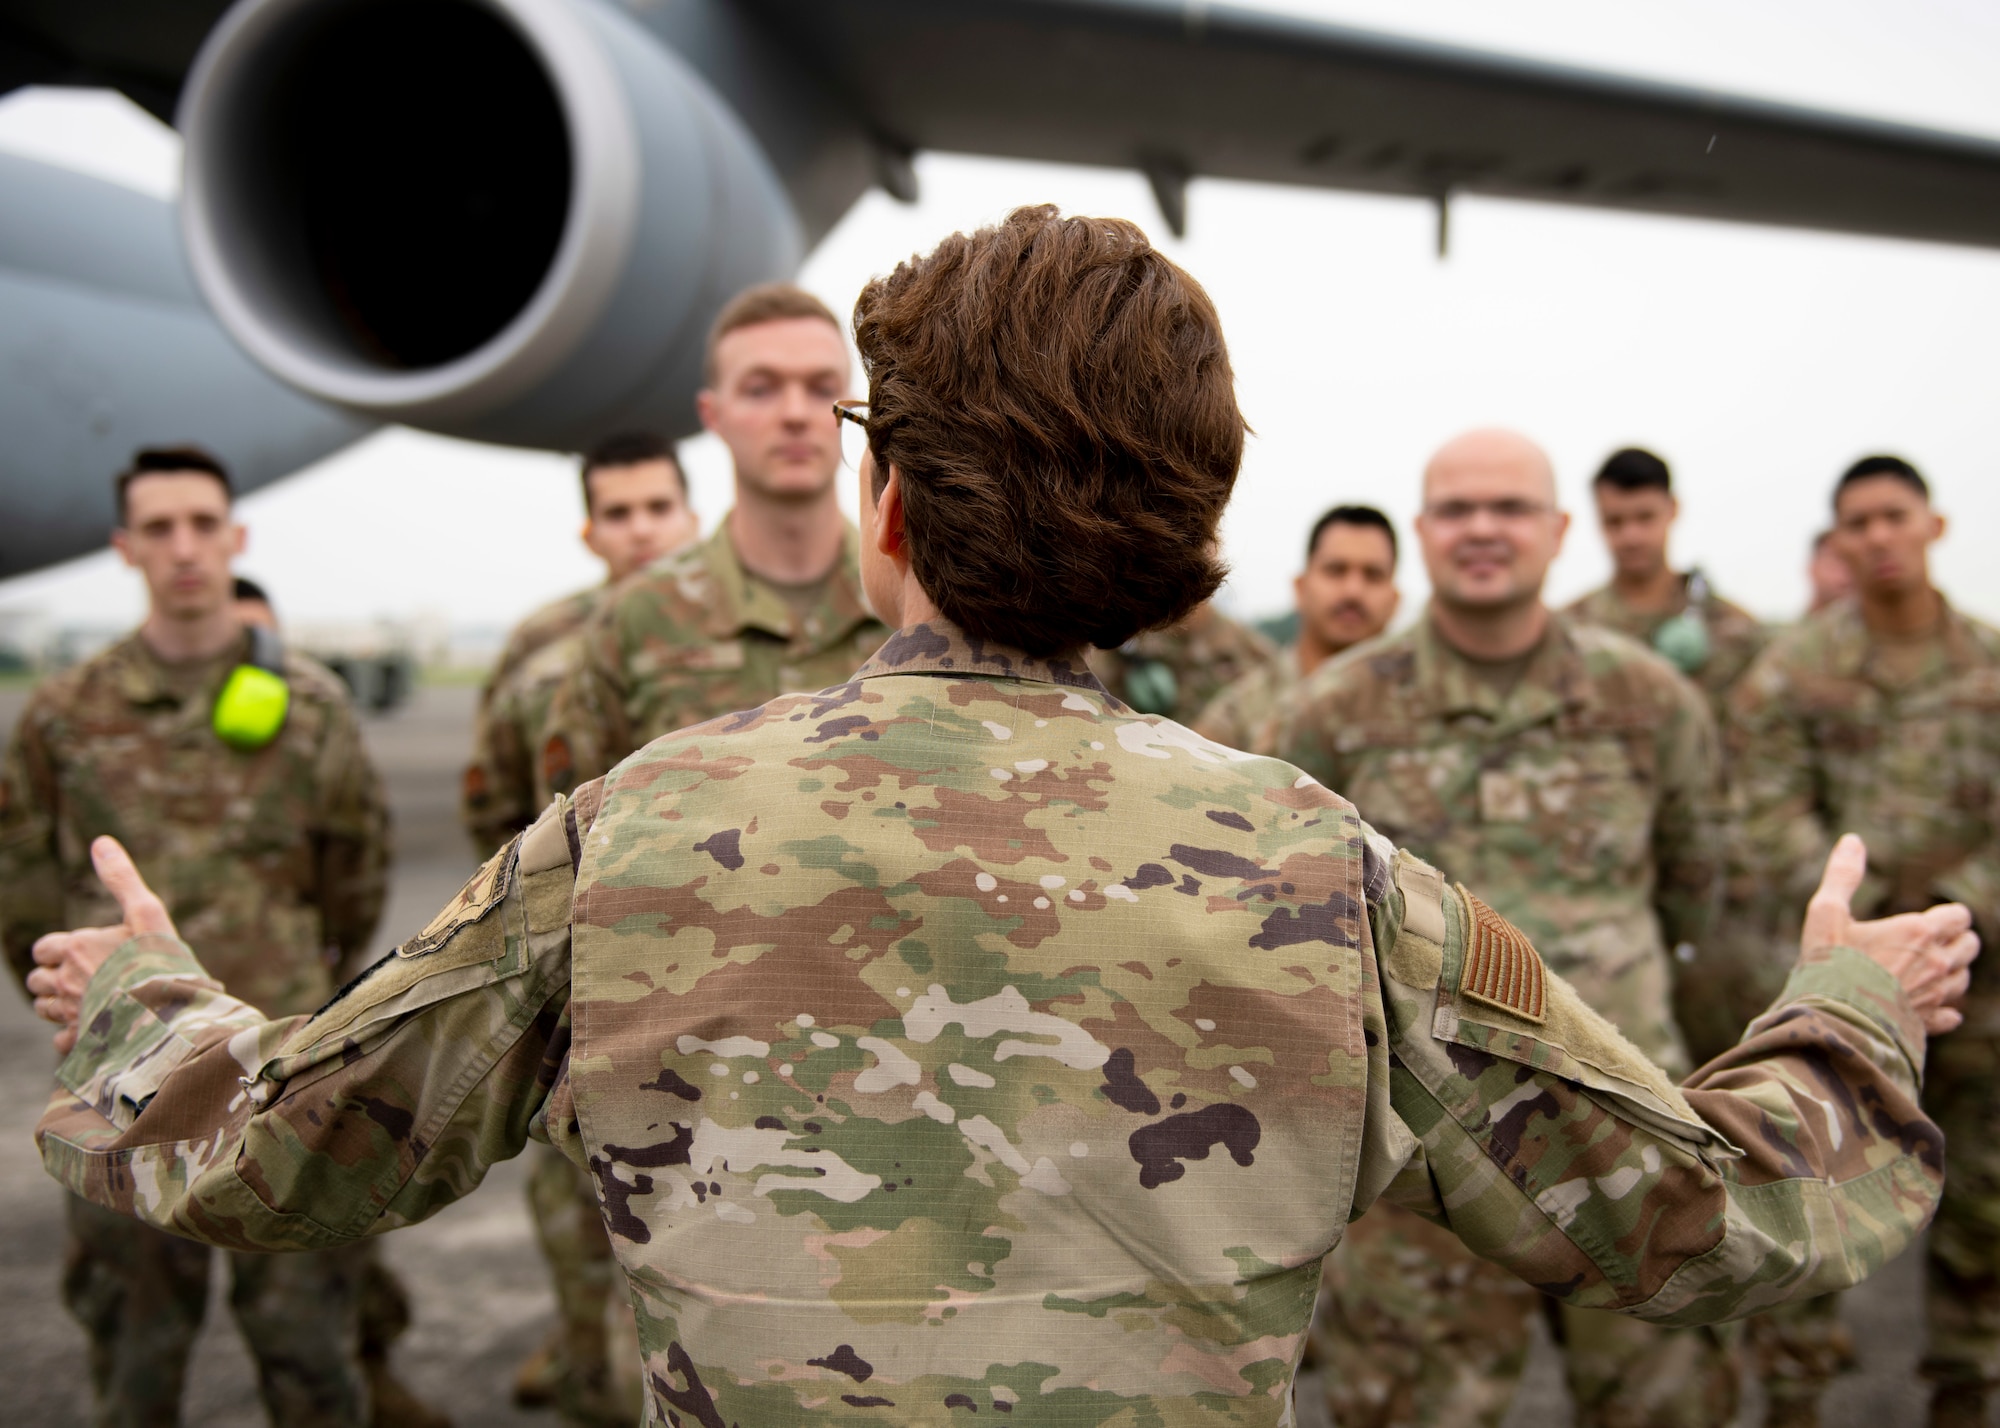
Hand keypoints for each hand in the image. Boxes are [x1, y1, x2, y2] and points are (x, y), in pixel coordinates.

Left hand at [24, 837, 175, 1053]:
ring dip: (58, 1003)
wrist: (170, 1015)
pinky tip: (92, 1027)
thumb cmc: (160, 961)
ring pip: (44, 1008)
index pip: (44, 948)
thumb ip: (121, 879)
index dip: (59, 949)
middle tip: (83, 975)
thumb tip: (101, 842)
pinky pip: (60, 1039)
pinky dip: (69, 1033)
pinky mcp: (81, 1041)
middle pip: (38, 980)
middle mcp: (66, 981)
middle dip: (53, 977)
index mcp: (76, 948)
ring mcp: (71, 1013)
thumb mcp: (148, 912)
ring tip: (88, 999)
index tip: (80, 950)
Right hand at [1802, 833, 1978, 1034]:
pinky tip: (1930, 1007)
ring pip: (1962, 980)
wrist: (1833, 1022)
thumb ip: (1843, 876)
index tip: (1928, 918)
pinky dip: (1945, 1010)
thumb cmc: (1829, 964)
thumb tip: (1852, 840)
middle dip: (1955, 941)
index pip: (1958, 916)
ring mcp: (1935, 996)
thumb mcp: (1826, 913)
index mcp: (1919, 932)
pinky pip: (1951, 1015)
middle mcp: (1937, 963)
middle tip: (1930, 942)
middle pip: (1969, 946)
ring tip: (1925, 971)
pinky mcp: (1928, 1023)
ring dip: (1950, 973)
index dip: (1947, 915)